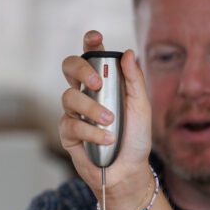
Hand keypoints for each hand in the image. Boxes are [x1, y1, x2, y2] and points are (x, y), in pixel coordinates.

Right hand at [59, 31, 153, 205]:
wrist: (130, 171)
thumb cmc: (136, 138)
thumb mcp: (141, 107)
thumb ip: (135, 80)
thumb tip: (128, 53)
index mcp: (105, 83)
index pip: (93, 56)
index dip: (90, 43)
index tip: (95, 38)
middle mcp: (86, 93)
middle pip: (69, 67)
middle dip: (82, 70)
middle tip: (98, 83)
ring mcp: (74, 112)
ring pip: (69, 96)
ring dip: (92, 108)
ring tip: (111, 122)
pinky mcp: (68, 133)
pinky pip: (71, 124)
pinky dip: (92, 131)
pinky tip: (107, 138)